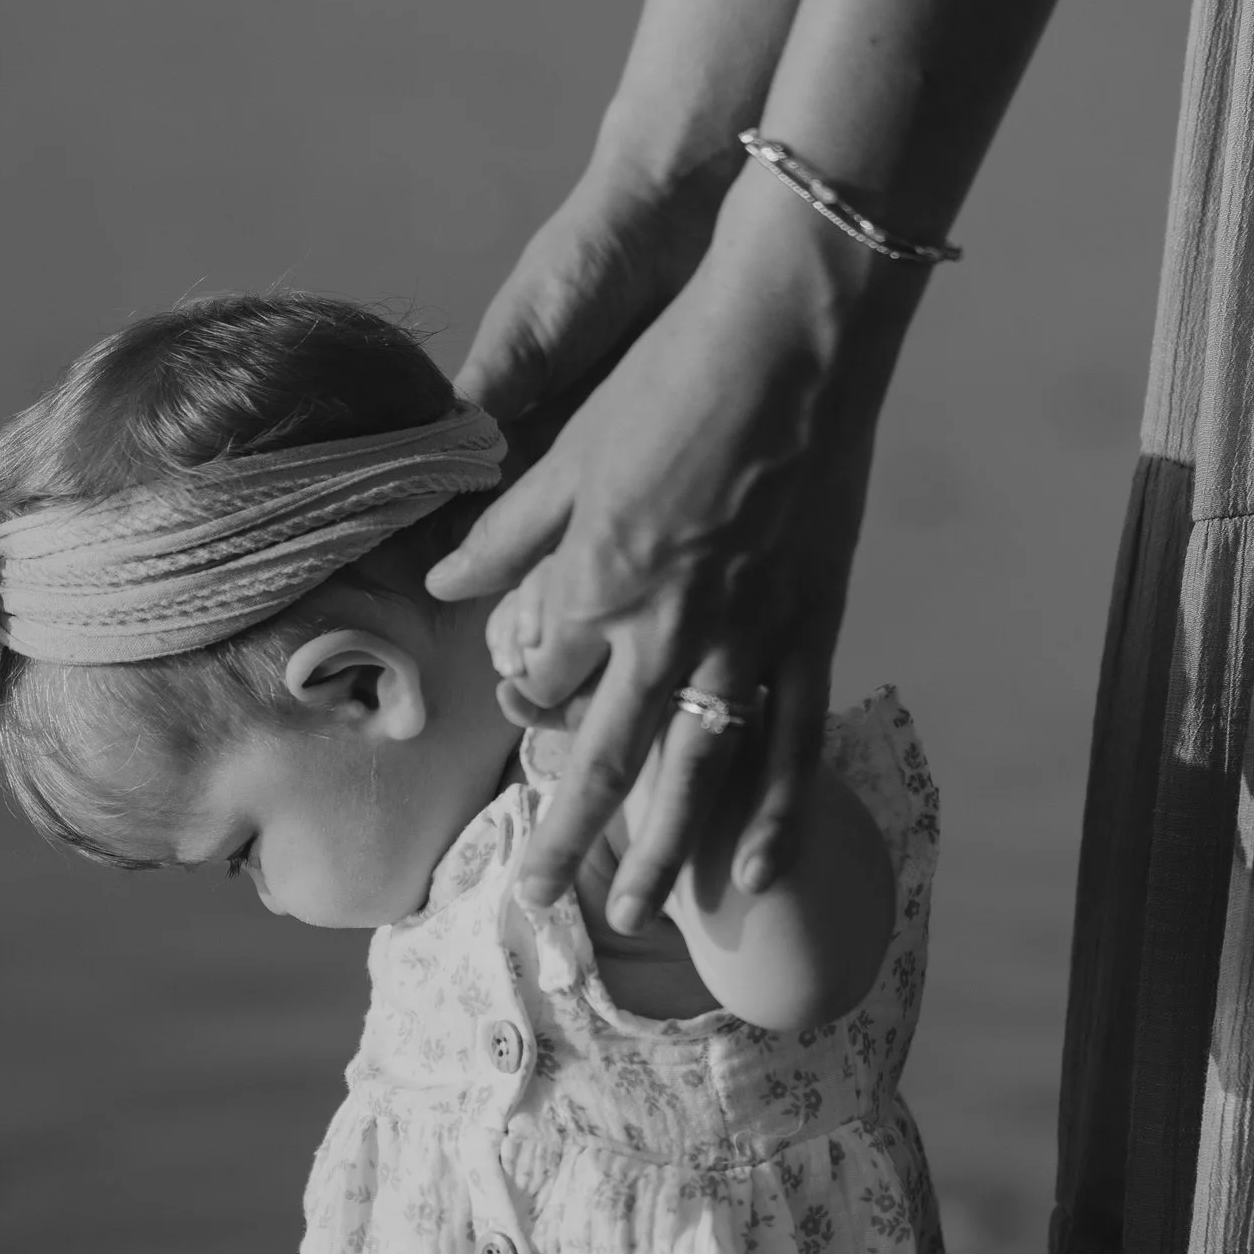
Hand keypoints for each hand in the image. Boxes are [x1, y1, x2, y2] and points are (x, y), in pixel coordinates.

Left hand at [432, 184, 906, 923]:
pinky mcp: (811, 625)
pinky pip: (792, 740)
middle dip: (567, 836)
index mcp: (595, 580)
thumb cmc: (672, 377)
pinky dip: (772, 812)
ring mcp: (746, 634)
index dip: (524, 699)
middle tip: (534, 898)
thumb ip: (507, 529)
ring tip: (638, 918)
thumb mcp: (572, 450)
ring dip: (663, 852)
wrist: (795, 335)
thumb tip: (442, 581)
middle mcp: (665, 627)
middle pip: (604, 757)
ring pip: (696, 773)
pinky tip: (752, 873)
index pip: (542, 675)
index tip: (521, 708)